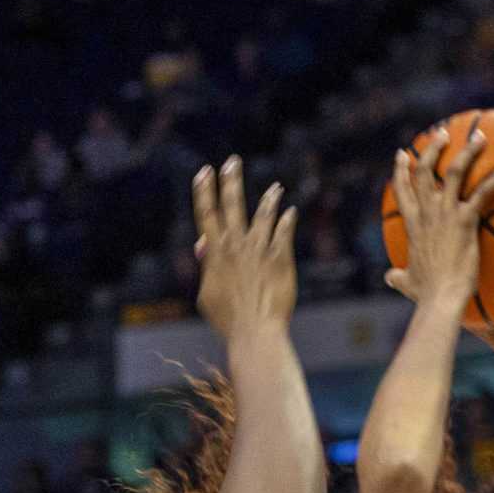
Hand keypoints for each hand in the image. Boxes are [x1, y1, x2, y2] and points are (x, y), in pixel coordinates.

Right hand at [194, 159, 297, 338]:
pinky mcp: (281, 258)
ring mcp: (260, 250)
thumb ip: (207, 266)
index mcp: (216, 253)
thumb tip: (202, 244)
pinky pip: (284, 233)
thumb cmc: (227, 319)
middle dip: (231, 181)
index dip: (204, 191)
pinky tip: (291, 211)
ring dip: (268, 199)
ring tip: (275, 187)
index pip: (206, 214)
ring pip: (263, 215)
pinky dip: (287, 220)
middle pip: (232, 206)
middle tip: (232, 161)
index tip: (204, 172)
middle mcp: (237, 246)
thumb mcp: (206, 294)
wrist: (255, 330)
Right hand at [384, 128, 493, 315]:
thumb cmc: (426, 295)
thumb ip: (399, 277)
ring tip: (480, 136)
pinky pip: (483, 193)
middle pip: (426, 171)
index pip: (402, 191)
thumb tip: (390, 278)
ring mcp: (446, 214)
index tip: (403, 154)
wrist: (441, 299)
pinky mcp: (466, 221)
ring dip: (468, 151)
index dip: (401, 170)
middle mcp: (427, 213)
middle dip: (432, 149)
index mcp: (414, 224)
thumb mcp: (407, 282)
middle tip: (442, 134)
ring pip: (455, 172)